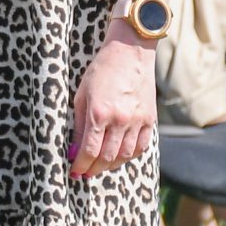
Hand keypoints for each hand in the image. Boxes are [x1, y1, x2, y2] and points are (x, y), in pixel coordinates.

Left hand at [68, 32, 159, 180]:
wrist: (130, 52)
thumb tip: (75, 150)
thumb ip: (79, 125)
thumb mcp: (82, 95)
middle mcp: (120, 120)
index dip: (81, 165)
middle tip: (85, 173)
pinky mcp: (150, 119)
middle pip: (107, 157)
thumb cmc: (101, 71)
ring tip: (100, 166)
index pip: (89, 150)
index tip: (74, 171)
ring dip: (110, 165)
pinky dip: (130, 156)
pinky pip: (141, 147)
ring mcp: (138, 121)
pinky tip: (120, 156)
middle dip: (94, 169)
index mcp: (99, 113)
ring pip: (125, 156)